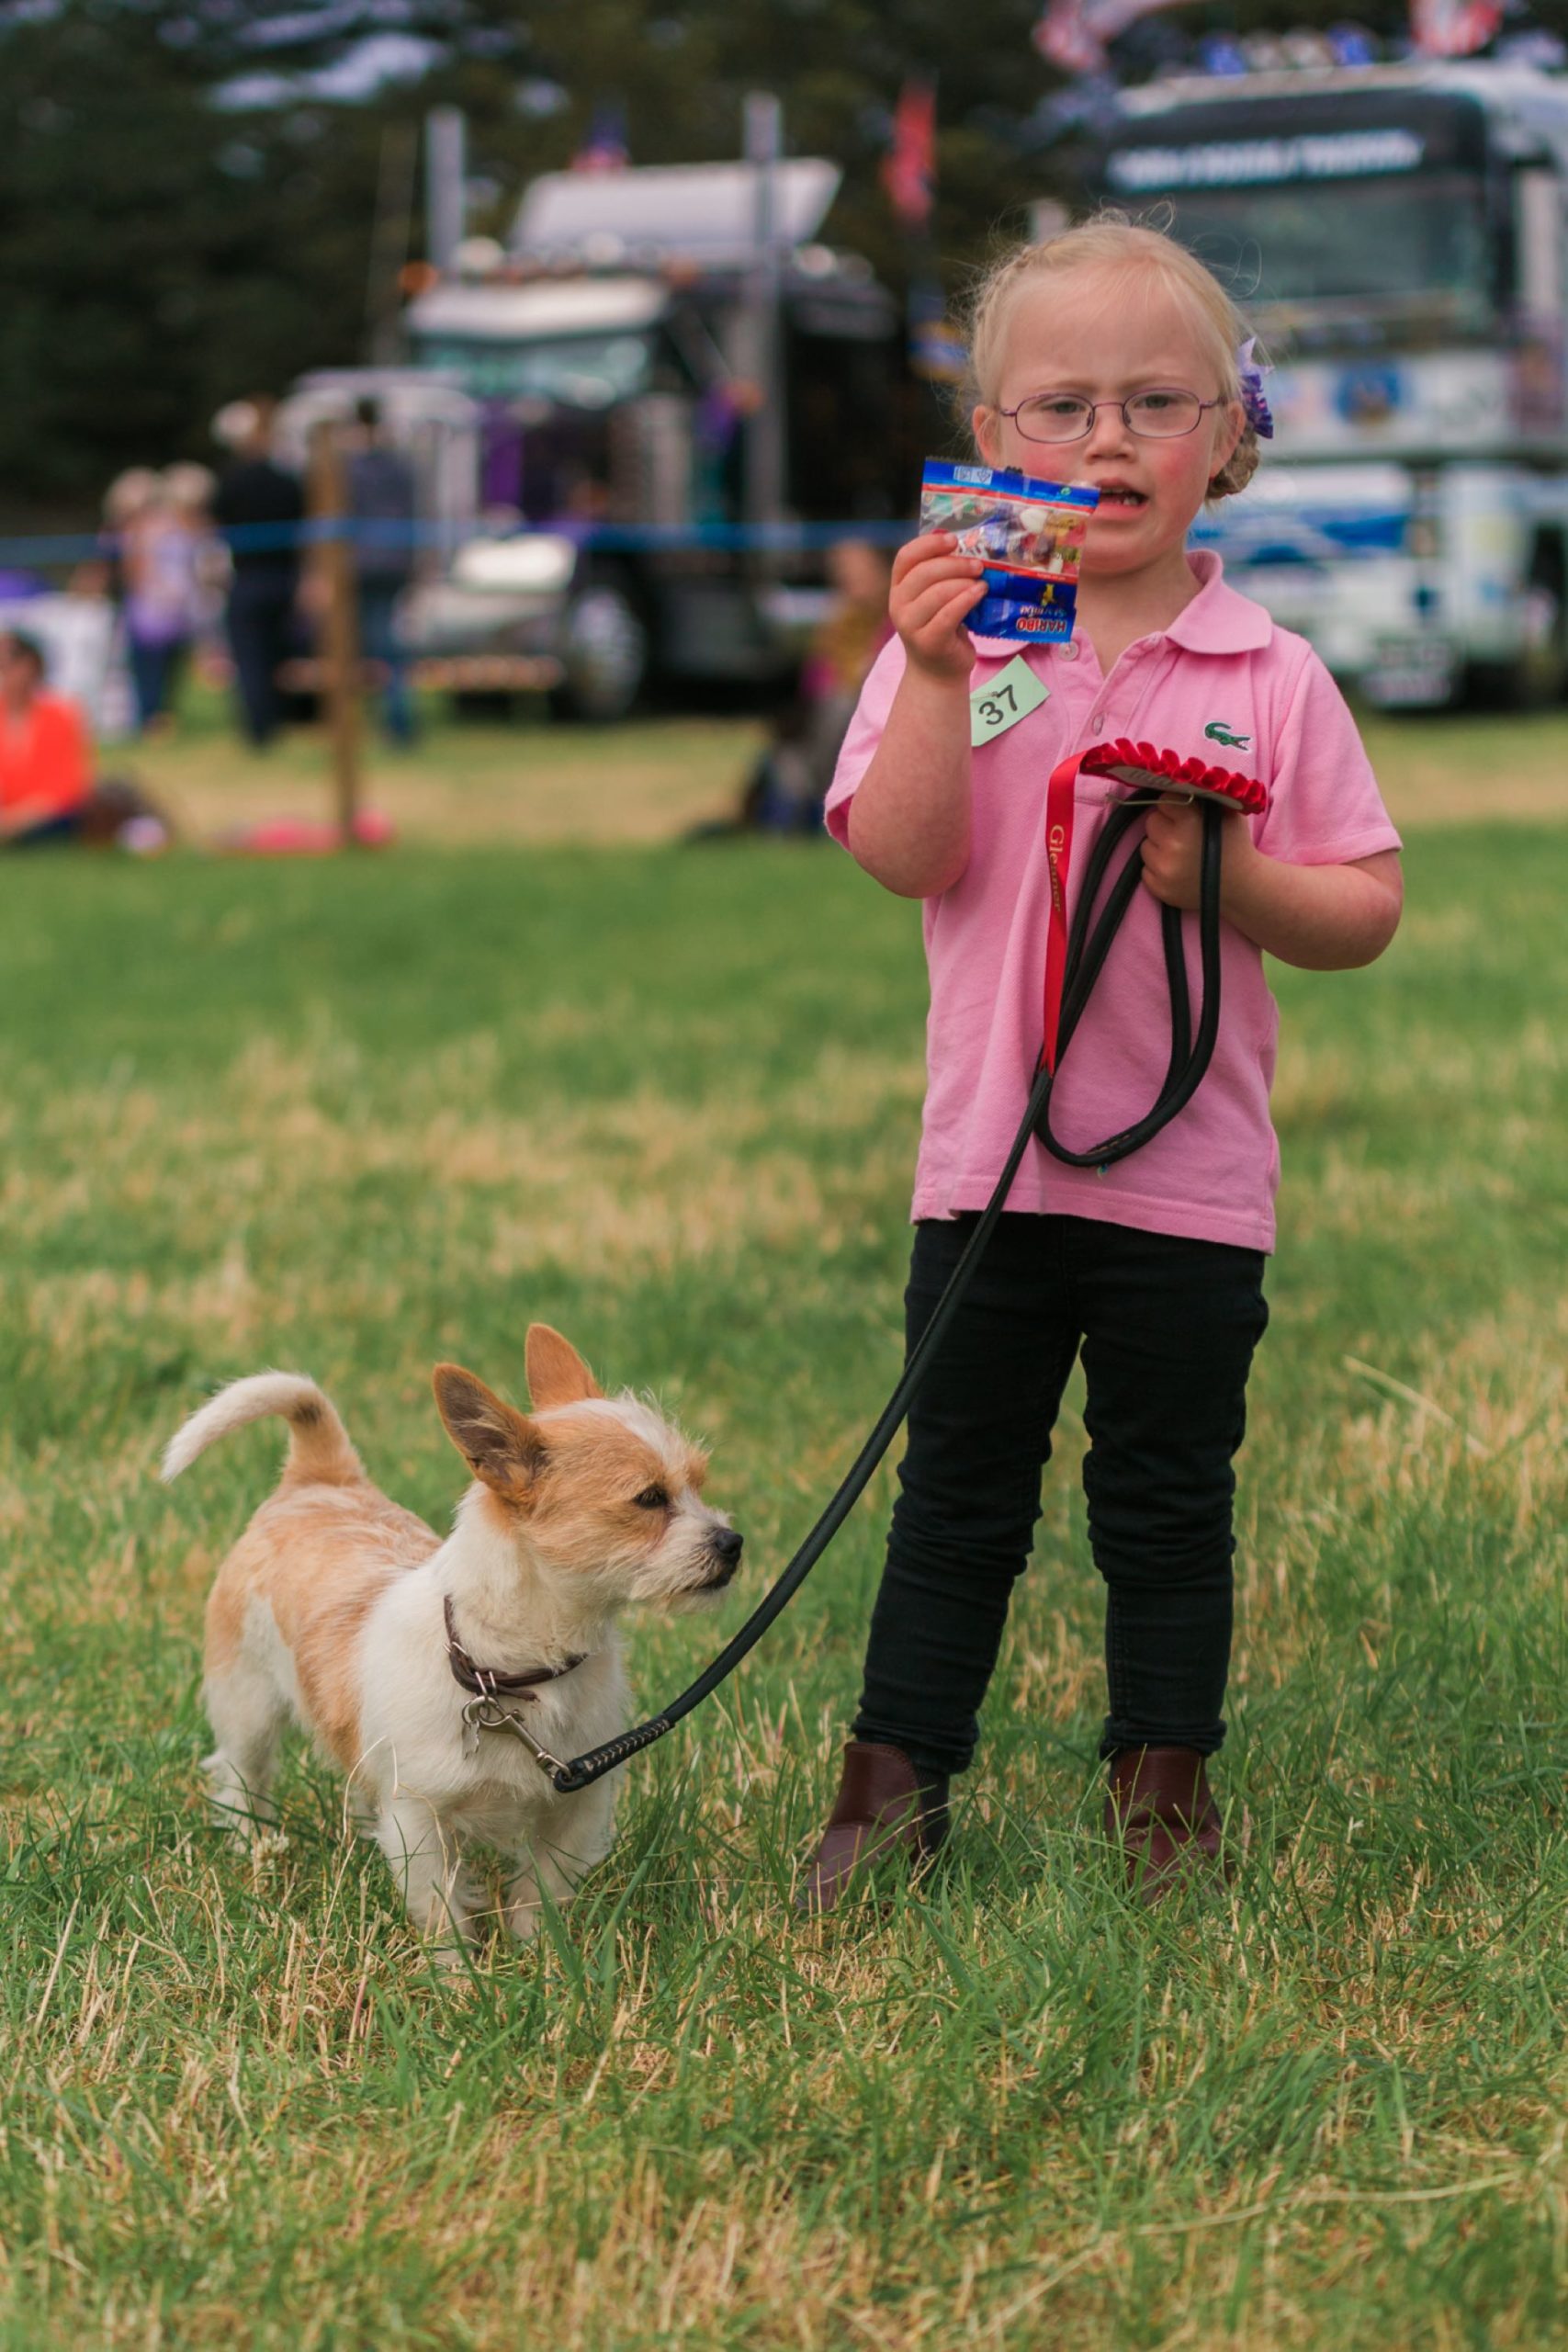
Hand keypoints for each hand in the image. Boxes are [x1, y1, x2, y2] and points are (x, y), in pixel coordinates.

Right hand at [889, 532, 985, 681]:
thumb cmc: (942, 629)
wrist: (938, 673)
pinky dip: (967, 599)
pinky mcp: (928, 641)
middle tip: (978, 565)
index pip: (906, 557)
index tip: (953, 539)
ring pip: (937, 592)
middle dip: (954, 564)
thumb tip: (970, 548)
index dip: (929, 543)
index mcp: (898, 588)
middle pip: (924, 572)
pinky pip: (949, 614)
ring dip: (964, 582)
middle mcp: (898, 605)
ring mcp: (910, 626)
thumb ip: (942, 576)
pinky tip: (980, 593)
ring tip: (982, 582)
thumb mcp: (935, 599)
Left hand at [1139, 795, 1256, 911]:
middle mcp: (1172, 844)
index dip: (1174, 806)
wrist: (1242, 885)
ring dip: (1159, 847)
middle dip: (1164, 825)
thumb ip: (1203, 798)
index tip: (1182, 813)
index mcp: (1189, 821)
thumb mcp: (1227, 812)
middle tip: (1181, 833)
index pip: (1164, 801)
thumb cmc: (1235, 845)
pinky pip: (1145, 870)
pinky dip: (1157, 868)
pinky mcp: (1158, 888)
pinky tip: (1177, 868)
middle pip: (1151, 822)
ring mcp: (1164, 869)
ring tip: (1180, 852)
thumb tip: (1180, 784)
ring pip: (1146, 846)